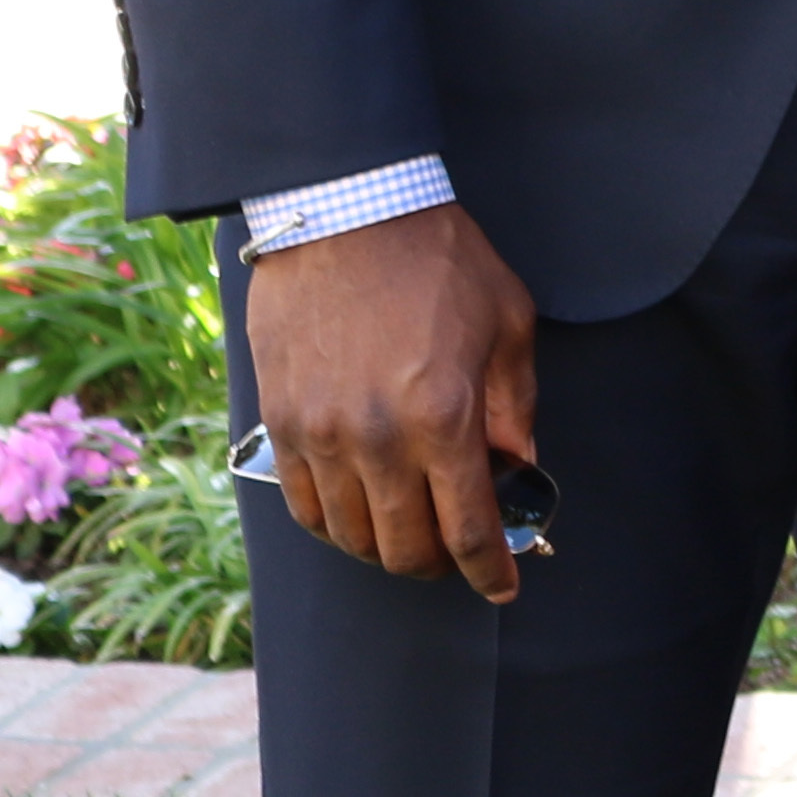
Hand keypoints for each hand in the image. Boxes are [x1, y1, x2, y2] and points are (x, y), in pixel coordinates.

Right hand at [244, 202, 541, 601]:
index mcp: (443, 418)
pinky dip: (334, 523)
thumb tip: (517, 466)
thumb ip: (515, 406)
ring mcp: (319, 437)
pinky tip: (358, 510)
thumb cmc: (437, 258)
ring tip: (409, 530)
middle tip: (457, 551)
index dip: (488, 571)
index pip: (467, 529)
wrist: (345, 210)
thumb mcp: (507, 321)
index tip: (504, 586)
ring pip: (350, 537)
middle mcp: (376, 440)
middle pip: (404, 548)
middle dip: (438, 563)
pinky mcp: (279, 424)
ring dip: (384, 547)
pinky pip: (302, 506)